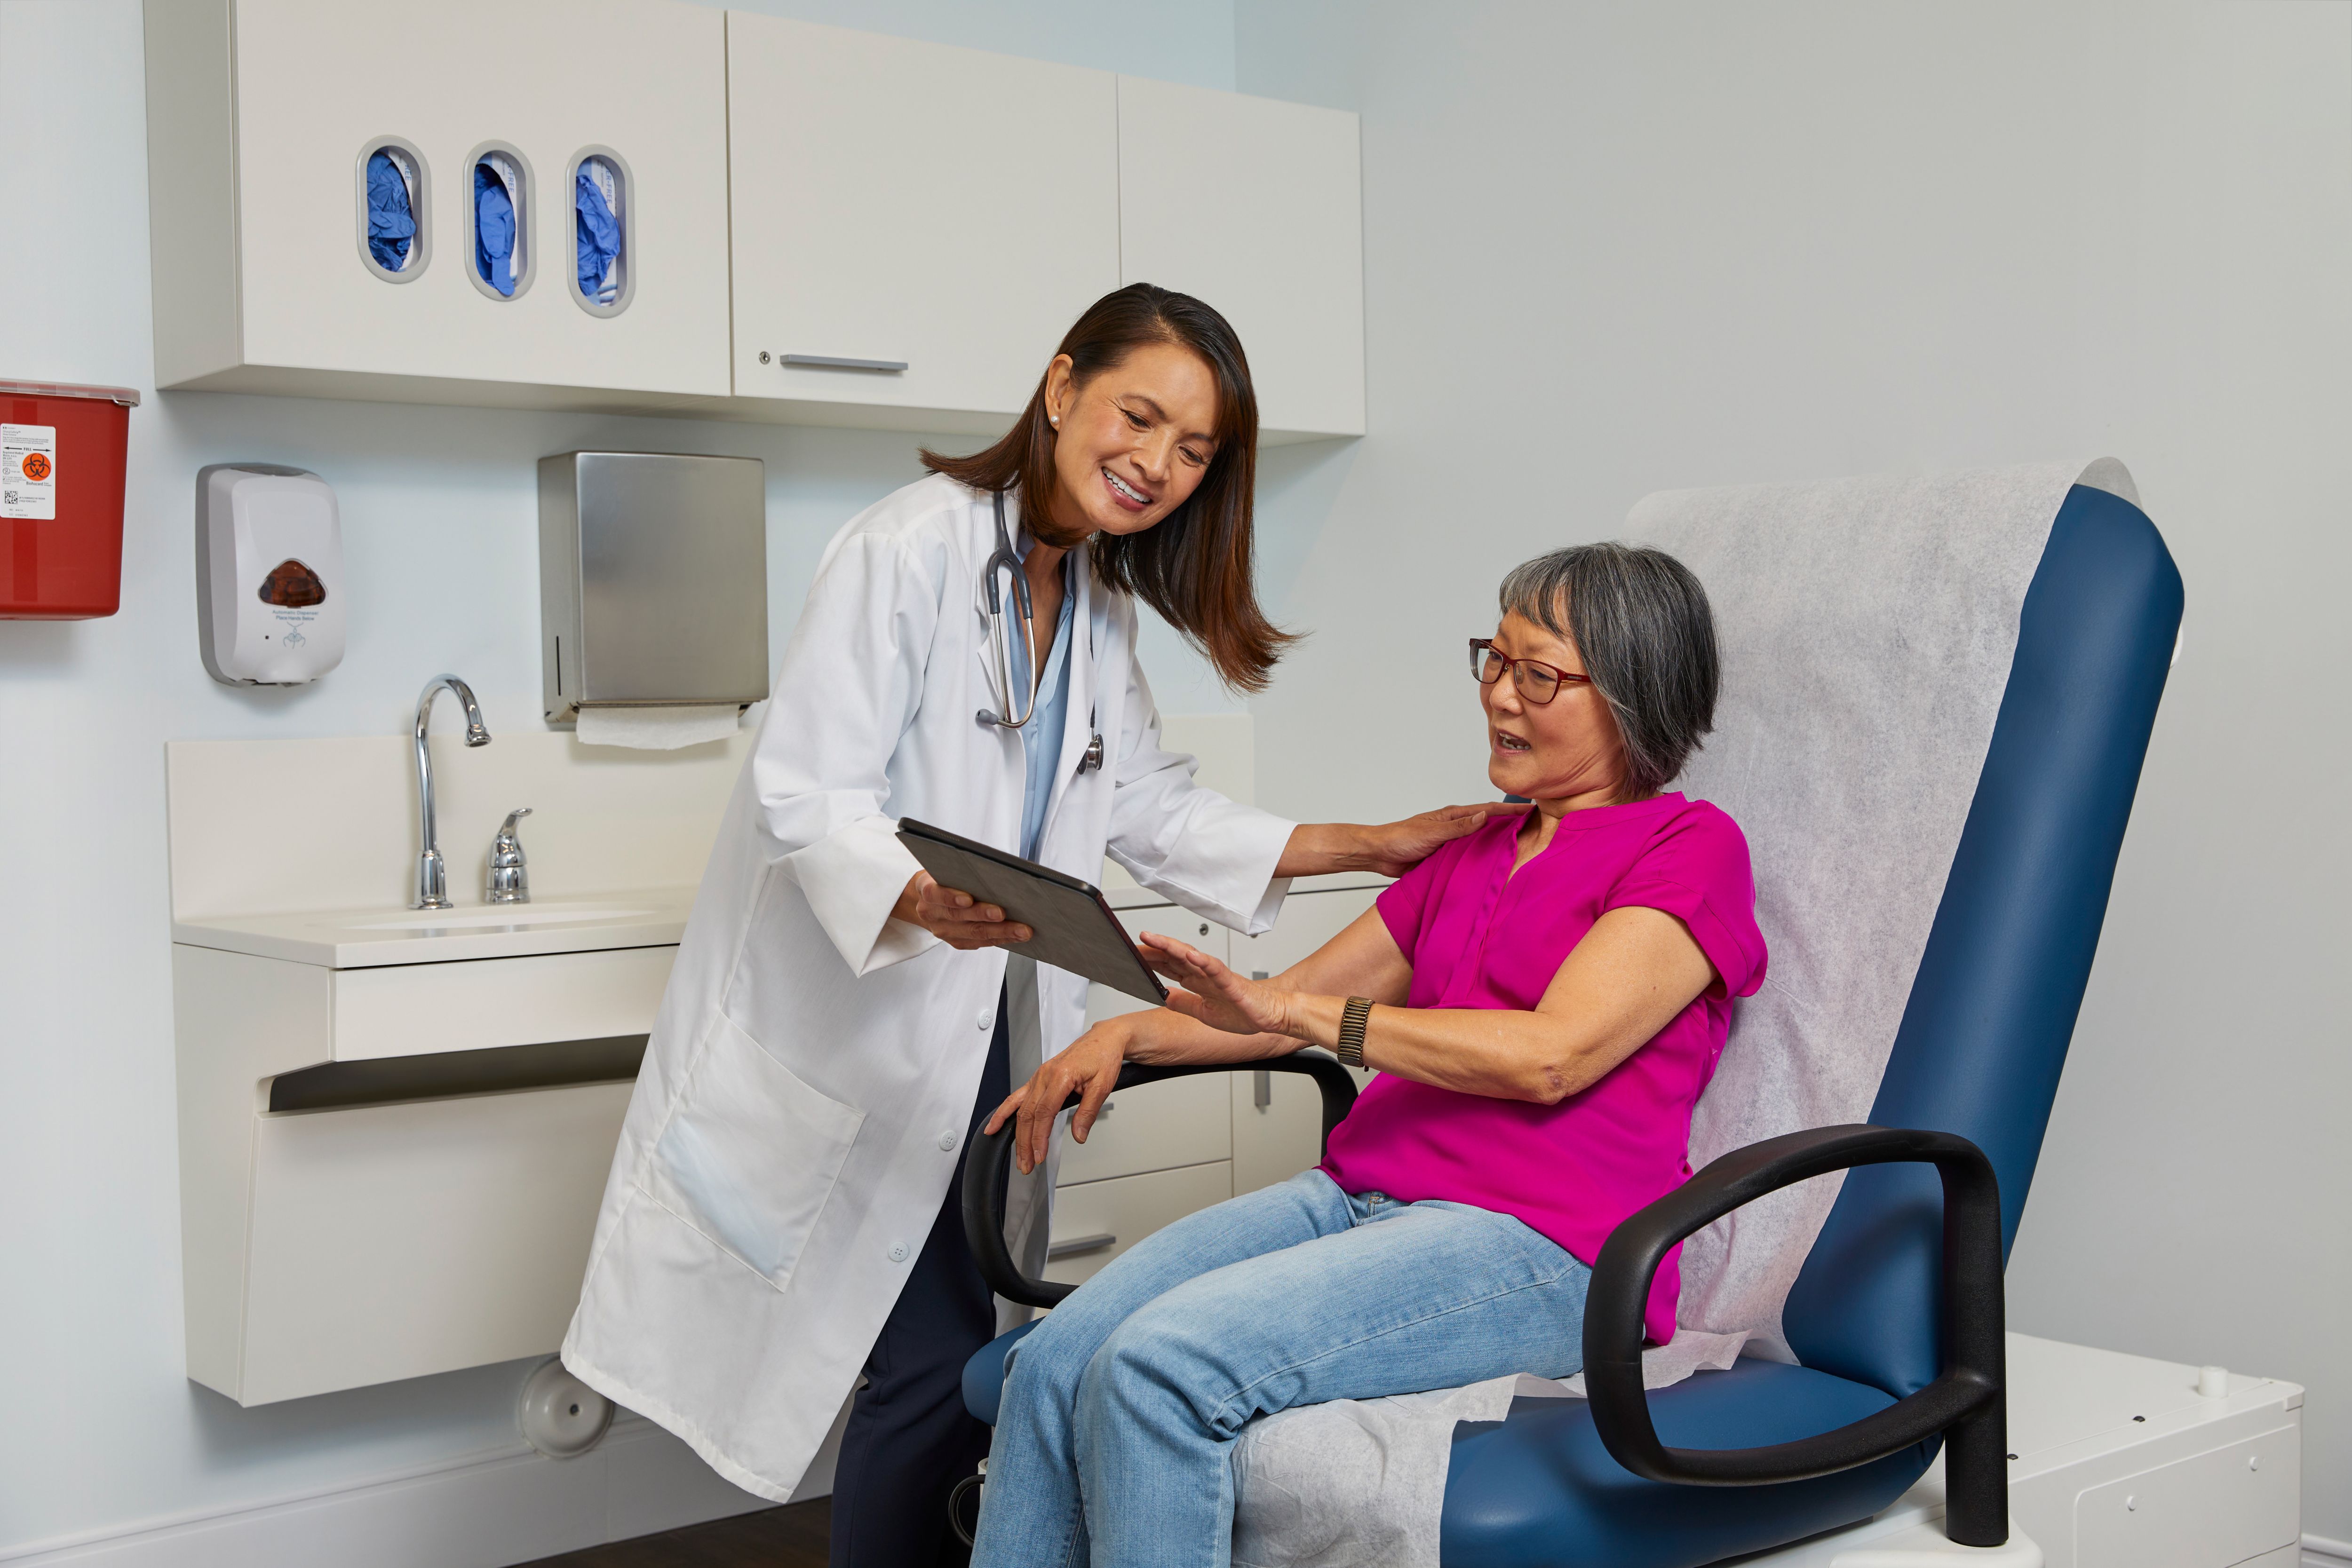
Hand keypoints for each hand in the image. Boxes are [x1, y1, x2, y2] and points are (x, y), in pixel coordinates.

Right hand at [892, 871, 1031, 950]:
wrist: (930, 901)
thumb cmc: (946, 879)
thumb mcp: (947, 869)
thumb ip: (964, 872)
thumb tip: (998, 873)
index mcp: (928, 891)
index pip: (935, 894)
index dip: (951, 897)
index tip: (968, 899)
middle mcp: (932, 914)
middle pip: (959, 916)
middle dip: (983, 915)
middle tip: (1003, 913)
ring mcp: (944, 931)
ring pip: (973, 933)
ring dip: (1001, 932)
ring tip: (1022, 930)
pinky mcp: (956, 942)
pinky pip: (980, 942)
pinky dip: (1000, 939)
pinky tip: (1017, 936)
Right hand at [983, 1019, 1130, 1174]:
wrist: (1104, 1039)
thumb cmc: (1104, 1057)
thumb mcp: (1103, 1086)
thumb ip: (1088, 1112)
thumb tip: (1078, 1135)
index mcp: (1060, 1075)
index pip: (1044, 1112)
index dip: (1039, 1137)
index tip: (1039, 1155)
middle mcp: (1045, 1075)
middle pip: (1028, 1114)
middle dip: (1025, 1143)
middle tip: (1027, 1165)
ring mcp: (1039, 1076)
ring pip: (1020, 1109)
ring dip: (1017, 1134)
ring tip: (1018, 1157)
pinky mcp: (1038, 1078)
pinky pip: (1017, 1097)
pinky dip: (1004, 1112)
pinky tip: (995, 1125)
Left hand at [1139, 932, 1295, 1036]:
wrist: (1273, 1017)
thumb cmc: (1244, 1012)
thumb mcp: (1204, 1013)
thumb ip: (1185, 1003)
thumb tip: (1164, 996)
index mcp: (1199, 982)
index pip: (1170, 967)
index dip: (1151, 960)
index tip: (1132, 955)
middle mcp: (1206, 975)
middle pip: (1176, 957)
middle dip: (1154, 949)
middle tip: (1134, 943)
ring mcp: (1218, 977)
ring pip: (1192, 957)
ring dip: (1172, 947)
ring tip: (1154, 939)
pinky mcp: (1232, 983)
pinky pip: (1216, 969)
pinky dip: (1203, 961)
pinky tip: (1191, 954)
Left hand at [1351, 802, 1528, 876]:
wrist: (1380, 854)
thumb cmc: (1399, 838)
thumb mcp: (1432, 831)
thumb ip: (1458, 826)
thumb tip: (1484, 816)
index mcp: (1453, 816)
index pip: (1488, 810)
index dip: (1510, 810)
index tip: (1532, 809)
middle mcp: (1456, 828)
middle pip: (1489, 826)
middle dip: (1511, 826)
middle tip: (1535, 829)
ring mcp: (1453, 844)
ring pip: (1481, 844)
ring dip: (1498, 845)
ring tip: (1523, 849)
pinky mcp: (1447, 859)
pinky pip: (1469, 860)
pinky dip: (1482, 862)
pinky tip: (1494, 869)